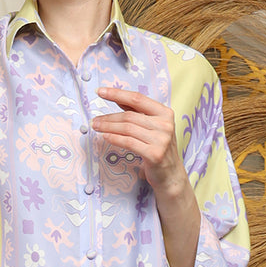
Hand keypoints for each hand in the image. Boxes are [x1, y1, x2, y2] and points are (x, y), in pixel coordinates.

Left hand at [92, 85, 189, 201]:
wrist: (171, 174)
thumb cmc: (159, 148)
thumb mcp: (153, 126)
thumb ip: (138, 112)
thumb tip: (118, 98)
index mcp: (165, 113)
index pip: (137, 98)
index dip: (117, 94)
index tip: (101, 92)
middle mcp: (165, 124)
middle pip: (129, 116)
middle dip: (109, 117)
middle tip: (94, 120)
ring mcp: (161, 139)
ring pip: (127, 129)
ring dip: (108, 127)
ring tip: (96, 127)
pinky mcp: (154, 154)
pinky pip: (129, 143)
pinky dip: (115, 139)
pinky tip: (105, 137)